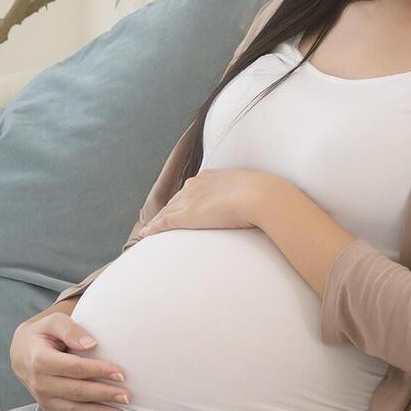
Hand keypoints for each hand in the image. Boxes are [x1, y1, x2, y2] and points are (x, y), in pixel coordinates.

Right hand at [12, 310, 129, 410]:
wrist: (21, 352)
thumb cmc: (42, 335)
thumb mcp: (53, 322)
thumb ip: (71, 329)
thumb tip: (91, 344)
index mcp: (39, 359)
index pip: (74, 367)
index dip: (98, 371)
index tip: (119, 373)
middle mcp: (38, 382)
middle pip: (76, 390)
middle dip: (103, 393)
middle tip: (126, 394)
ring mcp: (42, 397)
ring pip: (74, 408)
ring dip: (99, 410)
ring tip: (121, 408)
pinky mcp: (48, 406)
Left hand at [129, 168, 282, 237]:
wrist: (261, 196)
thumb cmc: (265, 195)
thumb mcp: (253, 190)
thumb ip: (247, 196)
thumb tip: (259, 204)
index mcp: (211, 177)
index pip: (191, 189)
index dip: (183, 199)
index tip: (179, 206)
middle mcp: (196, 185)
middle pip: (176, 199)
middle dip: (168, 209)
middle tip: (160, 220)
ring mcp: (190, 200)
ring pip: (167, 211)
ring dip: (158, 220)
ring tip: (150, 229)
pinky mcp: (187, 215)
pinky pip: (164, 222)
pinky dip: (153, 228)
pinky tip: (146, 234)